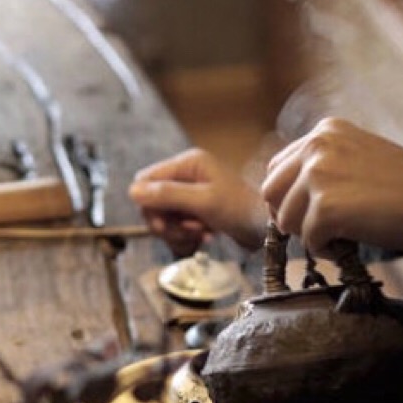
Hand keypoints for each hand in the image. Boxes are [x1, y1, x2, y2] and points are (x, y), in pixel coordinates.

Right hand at [129, 147, 264, 254]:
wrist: (269, 229)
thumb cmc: (242, 209)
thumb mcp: (204, 201)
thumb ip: (168, 195)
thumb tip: (133, 191)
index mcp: (187, 164)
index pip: (146, 181)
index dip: (148, 204)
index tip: (163, 223)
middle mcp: (186, 176)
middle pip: (152, 202)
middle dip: (166, 222)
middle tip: (188, 231)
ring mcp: (191, 195)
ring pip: (163, 218)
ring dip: (177, 233)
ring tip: (201, 235)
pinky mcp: (196, 213)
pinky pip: (176, 227)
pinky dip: (185, 237)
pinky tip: (204, 239)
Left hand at [261, 116, 402, 271]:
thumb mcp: (359, 158)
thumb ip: (324, 167)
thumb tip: (283, 201)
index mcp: (324, 131)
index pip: (278, 167)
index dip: (288, 197)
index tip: (308, 214)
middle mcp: (316, 145)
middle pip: (270, 192)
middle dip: (290, 216)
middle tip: (320, 230)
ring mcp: (318, 174)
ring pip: (285, 220)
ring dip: (309, 235)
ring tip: (342, 235)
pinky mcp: (325, 206)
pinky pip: (308, 240)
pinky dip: (327, 249)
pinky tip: (350, 244)